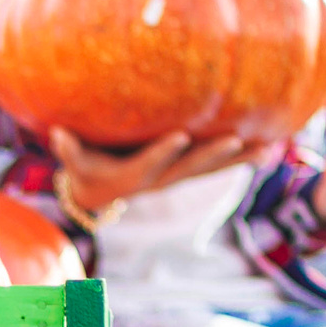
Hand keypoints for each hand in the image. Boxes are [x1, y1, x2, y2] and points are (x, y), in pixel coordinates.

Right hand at [48, 127, 255, 217]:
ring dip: (236, 160)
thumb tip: (57, 133)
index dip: (163, 151)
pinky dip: (241, 160)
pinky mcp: (188, 171)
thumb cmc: (84, 168)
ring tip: (265, 149)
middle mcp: (160, 179)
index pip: (148, 163)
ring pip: (209, 170)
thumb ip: (68, 149)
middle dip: (212, 155)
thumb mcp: (74, 162)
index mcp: (132, 176)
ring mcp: (177, 176)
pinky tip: (268, 149)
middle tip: (235, 140)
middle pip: (188, 168)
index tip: (181, 136)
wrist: (99, 194)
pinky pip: (217, 167)